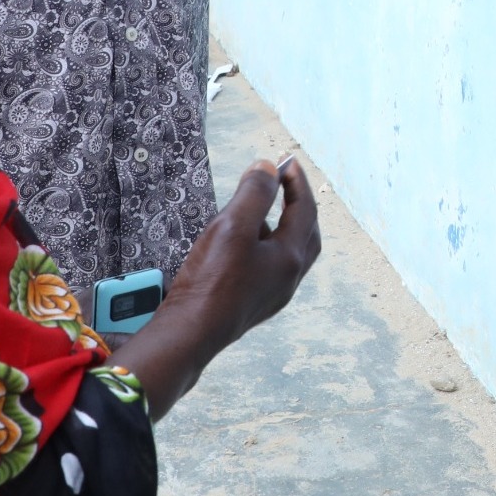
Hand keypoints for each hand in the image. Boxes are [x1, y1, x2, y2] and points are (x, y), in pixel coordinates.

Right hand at [108, 156, 321, 417]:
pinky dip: (267, 246)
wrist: (189, 334)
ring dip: (283, 227)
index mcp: (291, 258)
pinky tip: (246, 244)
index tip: (287, 161)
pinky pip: (271, 268)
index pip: (305, 210)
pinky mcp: (253, 305)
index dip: (297, 181)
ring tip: (263, 209)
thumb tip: (269, 167)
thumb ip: (254, 194)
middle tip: (286, 183)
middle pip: (306, 233)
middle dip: (299, 204)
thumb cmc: (211, 281)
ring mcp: (273, 295)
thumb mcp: (233, 226)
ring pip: (289, 253)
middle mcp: (288, 278)